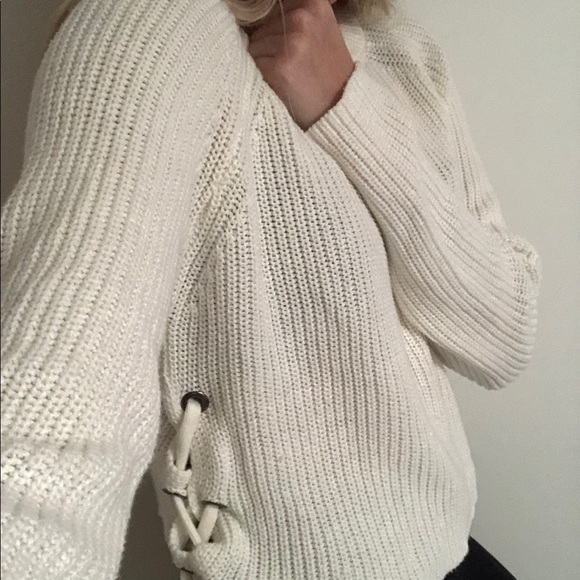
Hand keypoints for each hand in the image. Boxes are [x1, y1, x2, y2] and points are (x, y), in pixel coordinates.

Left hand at [246, 0, 354, 130]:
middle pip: (261, 25)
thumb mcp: (322, 30)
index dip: (274, 26)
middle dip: (269, 44)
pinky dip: (263, 76)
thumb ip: (298, 14)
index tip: (286, 41)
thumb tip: (264, 11)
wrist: (339, 108)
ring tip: (288, 74)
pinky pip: (254, 64)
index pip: (272, 5)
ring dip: (265, 61)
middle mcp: (302, 17)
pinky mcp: (278, 66)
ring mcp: (291, 42)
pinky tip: (282, 84)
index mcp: (314, 3)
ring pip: (255, 45)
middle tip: (293, 63)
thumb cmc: (328, 72)